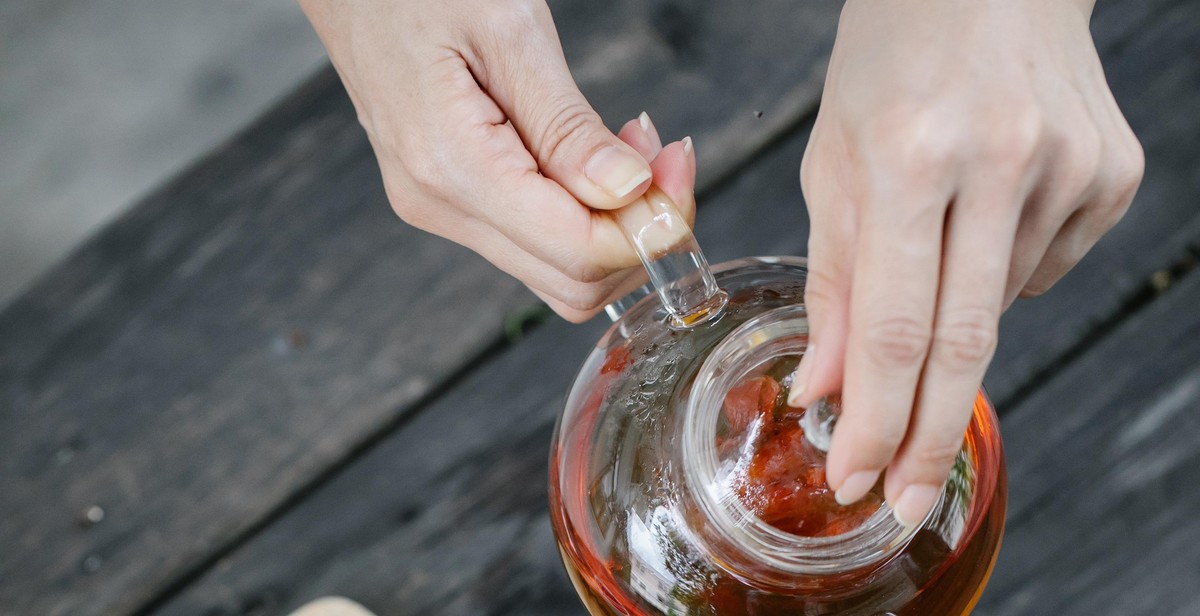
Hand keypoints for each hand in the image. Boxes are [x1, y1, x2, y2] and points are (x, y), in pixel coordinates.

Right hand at [298, 0, 695, 320]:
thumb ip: (569, 126)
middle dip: (638, 232)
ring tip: (630, 146)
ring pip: (557, 271)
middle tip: (664, 157)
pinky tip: (592, 158)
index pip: (578, 253)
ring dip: (613, 225)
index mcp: (451, 166)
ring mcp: (441, 210)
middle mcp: (441, 207)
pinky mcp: (450, 202)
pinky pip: (533, 240)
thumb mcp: (511, 32)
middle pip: (573, 283)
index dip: (647, 225)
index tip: (675, 166)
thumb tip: (629, 192)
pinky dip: (581, 214)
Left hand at [790, 0, 1143, 524]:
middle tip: (903, 500)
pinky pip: (1045, 265)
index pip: (895, 328)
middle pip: (965, 345)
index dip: (877, 421)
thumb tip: (828, 389)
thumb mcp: (833, 160)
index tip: (857, 480)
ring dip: (954, 316)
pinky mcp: (1114, 169)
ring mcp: (1068, 165)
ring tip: (934, 236)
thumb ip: (834, 281)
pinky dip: (1001, 267)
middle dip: (928, 438)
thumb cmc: (889, 61)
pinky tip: (984, 209)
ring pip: (1003, 306)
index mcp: (909, 153)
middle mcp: (999, 159)